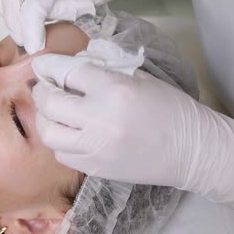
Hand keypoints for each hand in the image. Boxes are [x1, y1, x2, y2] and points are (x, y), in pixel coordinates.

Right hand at [0, 0, 170, 53]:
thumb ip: (61, 12)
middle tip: (25, 41)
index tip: (32, 47)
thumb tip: (33, 32)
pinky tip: (18, 14)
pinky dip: (4, 0)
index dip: (31, 25)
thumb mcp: (90, 0)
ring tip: (21, 28)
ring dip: (5, 8)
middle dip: (14, 18)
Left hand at [31, 53, 233, 212]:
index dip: (48, 66)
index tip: (41, 64)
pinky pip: (61, 154)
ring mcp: (96, 148)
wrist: (193, 151)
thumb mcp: (139, 78)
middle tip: (44, 87)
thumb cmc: (170, 108)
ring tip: (54, 111)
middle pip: (50, 103)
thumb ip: (103, 71)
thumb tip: (70, 67)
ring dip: (45, 118)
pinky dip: (59, 141)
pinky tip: (68, 132)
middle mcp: (100, 119)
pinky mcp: (96, 169)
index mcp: (115, 90)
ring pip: (49, 133)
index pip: (68, 72)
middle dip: (41, 92)